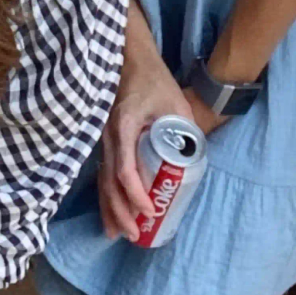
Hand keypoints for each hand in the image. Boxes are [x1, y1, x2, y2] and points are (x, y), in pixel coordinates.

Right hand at [97, 50, 200, 239]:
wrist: (129, 59)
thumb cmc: (154, 80)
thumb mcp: (175, 102)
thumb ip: (185, 129)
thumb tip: (194, 159)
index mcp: (124, 127)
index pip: (125, 170)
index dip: (135, 196)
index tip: (150, 211)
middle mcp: (108, 136)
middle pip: (109, 182)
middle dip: (120, 212)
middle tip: (133, 235)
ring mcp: (102, 138)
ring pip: (102, 180)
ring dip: (109, 208)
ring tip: (117, 234)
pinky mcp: (104, 140)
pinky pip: (102, 171)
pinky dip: (105, 194)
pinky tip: (109, 211)